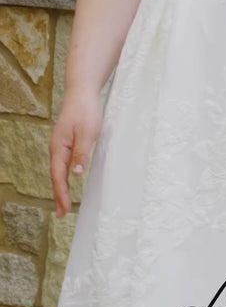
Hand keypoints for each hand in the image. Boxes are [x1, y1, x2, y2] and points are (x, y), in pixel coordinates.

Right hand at [50, 92, 103, 217]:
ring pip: (59, 171)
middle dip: (59, 196)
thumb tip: (76, 174)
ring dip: (61, 187)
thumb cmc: (85, 110)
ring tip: (64, 204)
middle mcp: (57, 148)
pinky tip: (68, 180)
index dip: (61, 194)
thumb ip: (81, 153)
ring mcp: (61, 145)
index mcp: (59, 148)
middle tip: (62, 215)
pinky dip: (64, 176)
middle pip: (56, 176)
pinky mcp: (67, 141)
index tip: (65, 210)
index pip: (58, 176)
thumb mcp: (87, 133)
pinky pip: (63, 163)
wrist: (81, 91)